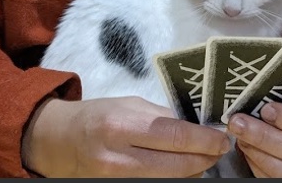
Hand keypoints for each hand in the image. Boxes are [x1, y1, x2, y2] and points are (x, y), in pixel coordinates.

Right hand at [22, 96, 230, 176]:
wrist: (59, 140)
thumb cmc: (96, 117)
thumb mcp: (127, 105)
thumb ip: (160, 117)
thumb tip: (196, 128)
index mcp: (121, 126)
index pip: (176, 137)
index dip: (206, 141)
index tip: (222, 139)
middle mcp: (117, 157)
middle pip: (178, 165)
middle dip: (205, 158)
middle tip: (218, 150)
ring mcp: (116, 178)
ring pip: (170, 180)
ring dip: (192, 171)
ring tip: (200, 158)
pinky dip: (173, 178)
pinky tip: (180, 168)